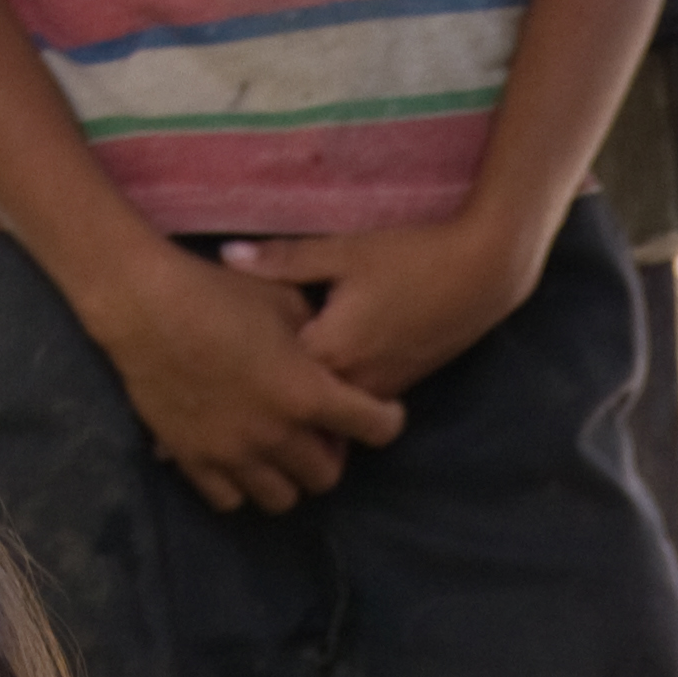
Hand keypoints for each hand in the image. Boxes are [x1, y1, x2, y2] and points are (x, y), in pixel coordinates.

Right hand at [70, 244, 407, 513]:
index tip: (377, 413)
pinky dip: (241, 485)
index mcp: (307, 393)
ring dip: (287, 477)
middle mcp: (276, 435)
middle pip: (326, 477)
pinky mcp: (193, 461)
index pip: (376, 430)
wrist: (144, 305)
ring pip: (281, 499)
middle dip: (329, 455)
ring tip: (277, 451)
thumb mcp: (283, 298)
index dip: (384, 420)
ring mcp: (233, 454)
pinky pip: (229, 500)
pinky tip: (238, 459)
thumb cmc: (217, 292)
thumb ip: (316, 334)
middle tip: (317, 432)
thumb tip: (330, 350)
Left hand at [222, 213, 550, 403]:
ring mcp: (379, 388)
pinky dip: (327, 410)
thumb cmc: (412, 256)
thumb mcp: (344, 252)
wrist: (484, 272)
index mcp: (330, 350)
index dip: (231, 384)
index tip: (192, 386)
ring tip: (248, 420)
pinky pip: (351, 410)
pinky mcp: (399, 383)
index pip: (270, 382)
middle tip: (209, 425)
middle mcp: (352, 382)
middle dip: (258, 419)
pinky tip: (306, 398)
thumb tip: (227, 256)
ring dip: (294, 421)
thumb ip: (283, 261)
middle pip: (296, 416)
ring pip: (326, 423)